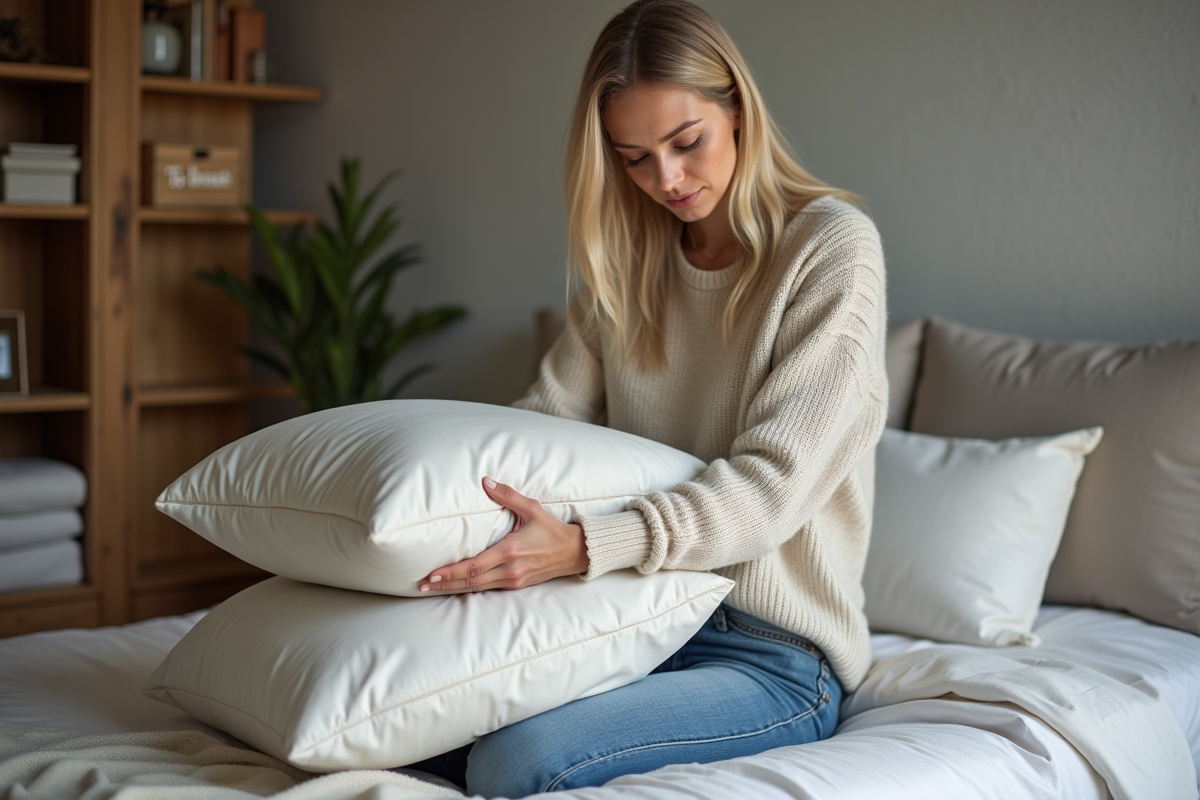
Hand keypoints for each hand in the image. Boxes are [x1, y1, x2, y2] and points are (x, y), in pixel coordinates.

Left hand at [419, 477, 589, 592]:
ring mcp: (513, 580)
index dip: (451, 572)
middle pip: (471, 581)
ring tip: (432, 587)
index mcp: (510, 551)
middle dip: (445, 583)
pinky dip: (469, 588)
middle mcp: (510, 570)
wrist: (574, 552)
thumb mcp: (532, 508)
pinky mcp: (517, 584)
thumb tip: (485, 482)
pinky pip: (488, 588)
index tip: (432, 573)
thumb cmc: (552, 530)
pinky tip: (456, 586)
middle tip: (422, 584)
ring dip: (453, 588)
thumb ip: (507, 496)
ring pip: (477, 588)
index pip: (474, 566)